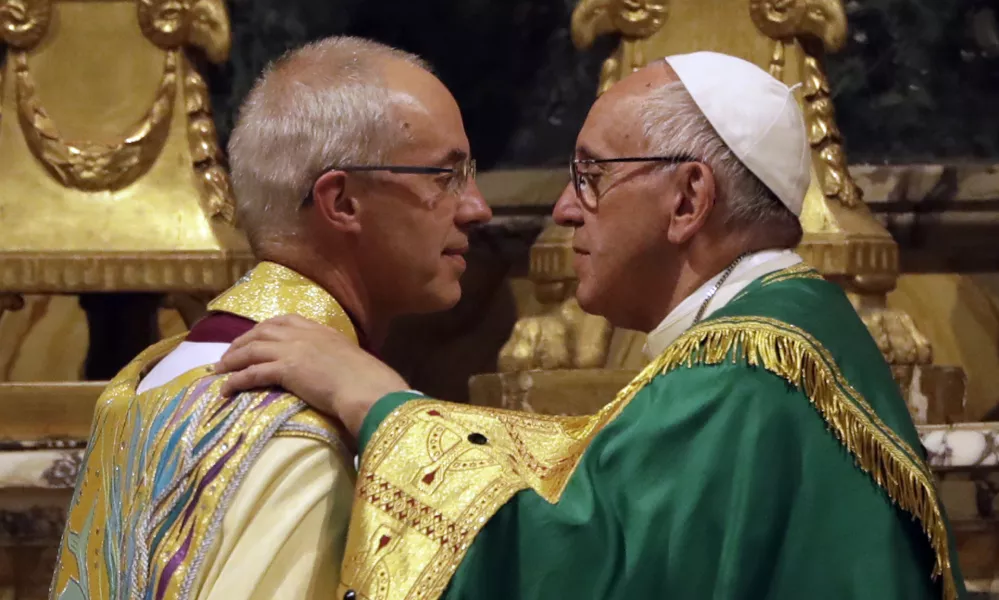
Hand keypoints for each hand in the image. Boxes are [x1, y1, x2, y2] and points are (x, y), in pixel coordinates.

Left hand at [214, 315, 408, 436]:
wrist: (366, 387)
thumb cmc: (365, 378)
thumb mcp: (348, 357)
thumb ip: (333, 356)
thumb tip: (330, 368)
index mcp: (319, 329)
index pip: (283, 320)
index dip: (263, 328)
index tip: (253, 336)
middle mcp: (302, 334)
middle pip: (261, 332)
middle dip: (240, 342)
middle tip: (227, 355)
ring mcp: (292, 350)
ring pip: (251, 350)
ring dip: (231, 360)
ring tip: (218, 371)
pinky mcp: (285, 369)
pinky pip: (252, 373)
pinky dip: (235, 380)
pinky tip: (226, 389)